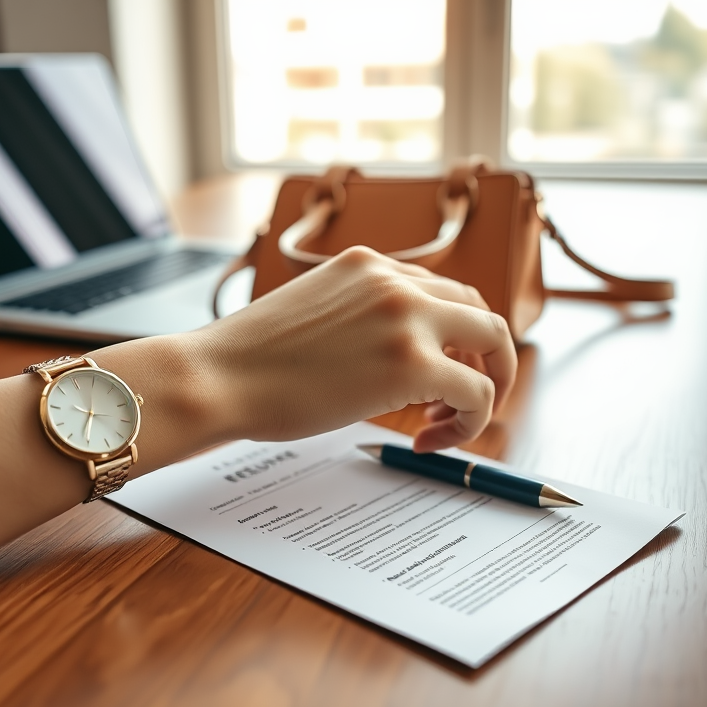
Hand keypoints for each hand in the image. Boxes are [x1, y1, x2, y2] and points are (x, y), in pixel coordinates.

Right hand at [0, 247, 515, 571]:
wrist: (216, 376)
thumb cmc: (245, 360)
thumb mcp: (311, 317)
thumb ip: (355, 319)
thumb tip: (381, 357)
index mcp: (366, 265)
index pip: (438, 289)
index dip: (450, 334)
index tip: (440, 369)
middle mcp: (394, 278)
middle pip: (478, 310)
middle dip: (482, 356)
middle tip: (460, 397)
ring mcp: (407, 315)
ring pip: (491, 343)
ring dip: (483, 386)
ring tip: (445, 423)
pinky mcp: (411, 361)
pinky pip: (476, 391)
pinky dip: (468, 420)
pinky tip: (428, 440)